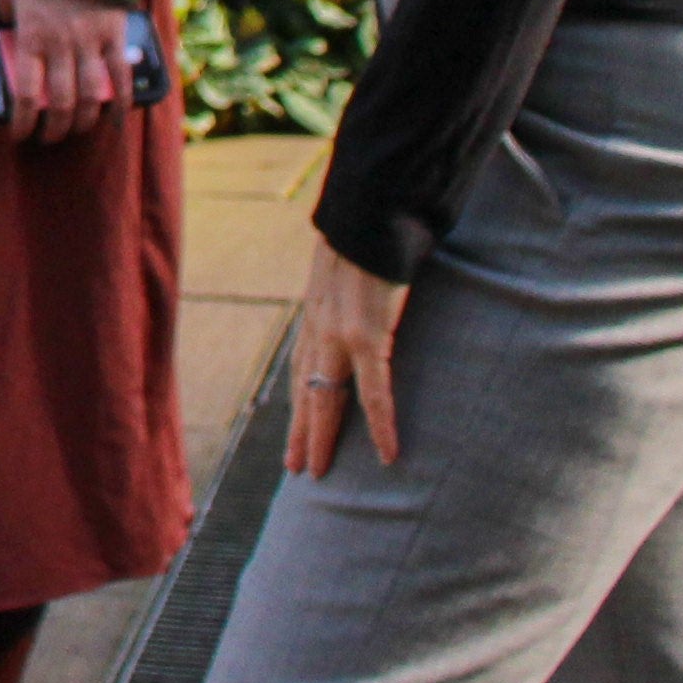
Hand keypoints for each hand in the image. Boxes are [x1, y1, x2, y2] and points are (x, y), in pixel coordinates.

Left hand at [0, 0, 135, 142]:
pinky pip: (121, 77)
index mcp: (31, 38)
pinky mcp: (114, 36)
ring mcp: (90, 42)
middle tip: (50, 137)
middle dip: (55, 129)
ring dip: (85, 122)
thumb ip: (4, 6)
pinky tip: (115, 120)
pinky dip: (122, 103)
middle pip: (61, 104)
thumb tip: (3, 20)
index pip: (27, 96)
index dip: (23, 123)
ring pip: (91, 96)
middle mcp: (60, 46)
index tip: (19, 134)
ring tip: (77, 130)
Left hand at [286, 232, 408, 474]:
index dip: (300, 402)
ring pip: (324, 399)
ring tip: (317, 473)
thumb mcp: (351, 268)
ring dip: (321, 438)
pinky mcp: (366, 336)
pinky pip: (373, 393)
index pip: (303, 368)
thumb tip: (366, 297)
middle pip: (305, 391)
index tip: (295, 427)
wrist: (371, 209)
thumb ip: (353, 291)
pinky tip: (387, 454)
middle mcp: (319, 327)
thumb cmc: (369, 232)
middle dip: (300, 431)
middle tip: (295, 468)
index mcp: (318, 313)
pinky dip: (380, 425)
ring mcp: (339, 334)